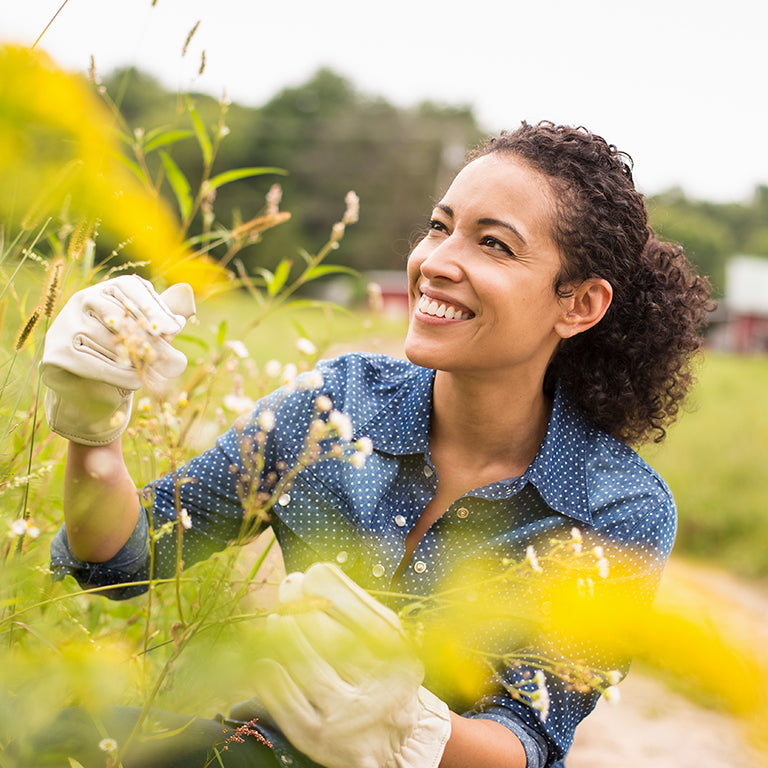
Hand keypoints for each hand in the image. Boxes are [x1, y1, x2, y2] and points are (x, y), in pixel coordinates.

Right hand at [41, 275, 194, 445]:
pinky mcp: (58, 352)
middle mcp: (83, 299)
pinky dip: (122, 375)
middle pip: (122, 316)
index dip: (153, 307)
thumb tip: (186, 299)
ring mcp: (66, 324)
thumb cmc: (123, 351)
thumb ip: (164, 319)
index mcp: (106, 288)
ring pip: (111, 343)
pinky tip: (139, 382)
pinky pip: (97, 364)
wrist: (85, 383)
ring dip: (140, 362)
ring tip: (161, 374)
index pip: (130, 286)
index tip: (174, 328)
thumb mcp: (146, 333)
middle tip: (176, 361)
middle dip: (151, 341)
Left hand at [249, 563, 450, 767]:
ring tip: (277, 620)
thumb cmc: (383, 673)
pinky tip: (267, 657)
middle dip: (302, 609)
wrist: (393, 740)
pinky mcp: (317, 739)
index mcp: (400, 660)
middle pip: (331, 639)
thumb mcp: (387, 638)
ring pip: (306, 669)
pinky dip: (271, 676)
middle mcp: (378, 691)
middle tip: (288, 595)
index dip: (327, 589)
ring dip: (285, 638)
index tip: (308, 576)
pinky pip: (285, 703)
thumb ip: (355, 604)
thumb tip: (311, 574)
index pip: (359, 613)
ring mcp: (346, 719)